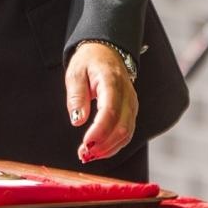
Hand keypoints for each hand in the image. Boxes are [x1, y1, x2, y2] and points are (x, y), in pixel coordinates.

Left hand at [64, 41, 138, 163]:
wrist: (105, 52)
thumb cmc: (89, 61)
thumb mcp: (75, 72)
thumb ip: (76, 96)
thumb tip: (77, 119)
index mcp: (112, 81)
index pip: (110, 111)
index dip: (99, 131)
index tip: (86, 143)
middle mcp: (127, 94)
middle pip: (122, 127)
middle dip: (104, 145)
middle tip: (84, 154)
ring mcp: (132, 104)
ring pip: (127, 134)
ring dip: (108, 149)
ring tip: (88, 155)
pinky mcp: (131, 112)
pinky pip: (126, 133)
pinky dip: (113, 145)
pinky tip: (99, 150)